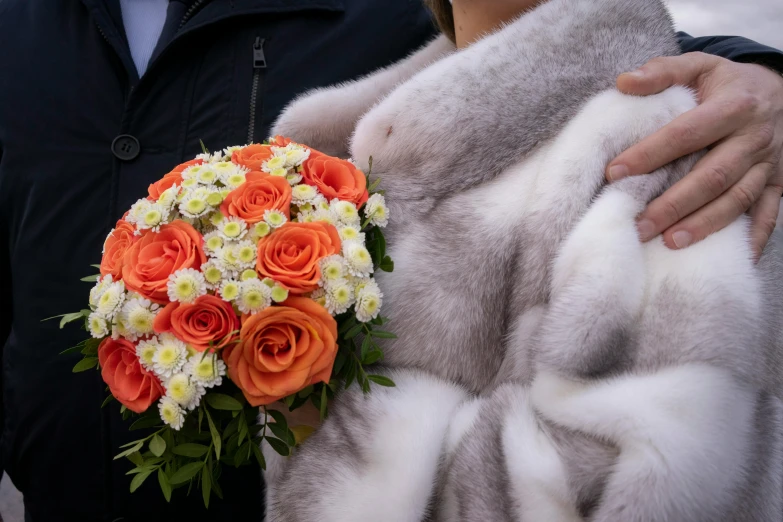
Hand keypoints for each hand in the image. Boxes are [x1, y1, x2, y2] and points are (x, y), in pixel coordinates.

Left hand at [606, 52, 782, 259]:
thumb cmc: (728, 83)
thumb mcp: (701, 64)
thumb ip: (663, 71)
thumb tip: (623, 81)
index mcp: (733, 106)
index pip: (685, 133)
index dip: (649, 153)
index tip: (615, 173)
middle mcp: (754, 138)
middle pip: (712, 176)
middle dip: (674, 204)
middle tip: (638, 225)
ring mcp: (768, 165)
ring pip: (737, 200)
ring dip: (704, 225)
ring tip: (669, 243)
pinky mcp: (779, 184)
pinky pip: (768, 216)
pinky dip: (752, 240)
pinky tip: (730, 260)